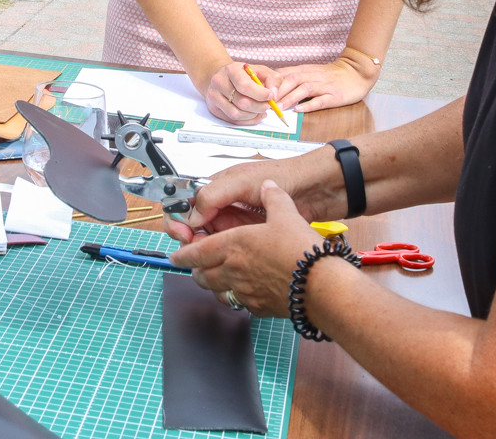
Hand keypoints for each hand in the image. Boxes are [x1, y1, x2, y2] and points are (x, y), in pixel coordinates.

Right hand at [165, 152, 325, 242]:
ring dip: (203, 249)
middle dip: (187, 237)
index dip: (179, 218)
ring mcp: (236, 223)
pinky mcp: (250, 238)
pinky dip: (221, 257)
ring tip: (206, 258)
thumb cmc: (283, 175)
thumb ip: (214, 194)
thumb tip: (193, 216)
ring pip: (209, 241)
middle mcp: (223, 206)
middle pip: (193, 225)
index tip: (181, 232)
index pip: (186, 203)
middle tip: (191, 247)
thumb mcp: (243, 181)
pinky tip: (222, 263)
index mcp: (217, 187)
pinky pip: (228, 250)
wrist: (316, 190)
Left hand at [169, 180, 330, 317]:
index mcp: (233, 246)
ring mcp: (245, 292)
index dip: (183, 254)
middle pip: (202, 276)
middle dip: (196, 271)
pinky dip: (236, 298)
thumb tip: (269, 187)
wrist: (320, 286)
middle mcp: (233, 271)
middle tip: (196, 267)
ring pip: (217, 292)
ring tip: (216, 280)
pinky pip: (239, 304)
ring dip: (213, 286)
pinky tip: (244, 293)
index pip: (196, 252)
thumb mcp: (286, 214)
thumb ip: (273, 198)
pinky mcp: (259, 307)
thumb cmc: (300, 251)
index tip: (176, 256)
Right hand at [202, 61, 281, 124]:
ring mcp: (214, 96)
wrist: (222, 76)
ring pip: (237, 114)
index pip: (244, 86)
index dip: (260, 94)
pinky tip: (254, 115)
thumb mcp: (260, 70)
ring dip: (253, 115)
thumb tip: (274, 94)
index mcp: (231, 70)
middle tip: (268, 105)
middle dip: (259, 107)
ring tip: (260, 110)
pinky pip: (232, 120)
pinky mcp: (214, 108)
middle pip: (242, 102)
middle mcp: (219, 83)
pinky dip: (247, 120)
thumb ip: (272, 79)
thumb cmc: (243, 74)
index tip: (271, 96)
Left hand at [273, 57, 376, 111]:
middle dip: (278, 90)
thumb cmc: (331, 74)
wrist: (356, 71)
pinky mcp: (335, 95)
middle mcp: (313, 76)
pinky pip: (320, 100)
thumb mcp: (311, 71)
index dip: (271, 81)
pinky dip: (309, 105)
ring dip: (290, 98)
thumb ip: (294, 76)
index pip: (284, 73)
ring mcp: (324, 86)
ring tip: (279, 107)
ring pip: (304, 89)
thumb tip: (274, 85)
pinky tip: (299, 110)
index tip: (260, 90)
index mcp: (305, 70)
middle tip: (267, 101)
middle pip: (292, 80)